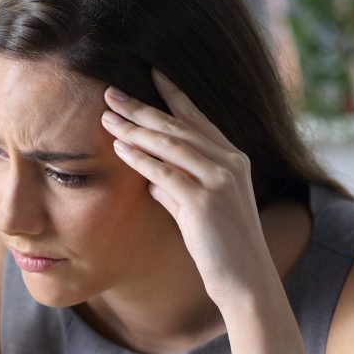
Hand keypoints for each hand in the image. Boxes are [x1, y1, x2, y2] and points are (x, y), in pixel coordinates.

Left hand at [100, 69, 272, 307]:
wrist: (246, 280)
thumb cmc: (221, 249)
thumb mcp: (198, 211)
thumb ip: (176, 191)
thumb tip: (149, 179)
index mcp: (233, 160)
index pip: (198, 118)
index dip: (173, 95)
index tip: (151, 73)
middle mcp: (230, 163)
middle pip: (178, 126)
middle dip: (142, 107)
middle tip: (112, 92)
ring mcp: (219, 180)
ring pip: (170, 144)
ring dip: (135, 128)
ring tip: (107, 116)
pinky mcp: (205, 201)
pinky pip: (165, 173)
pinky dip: (140, 159)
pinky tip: (120, 148)